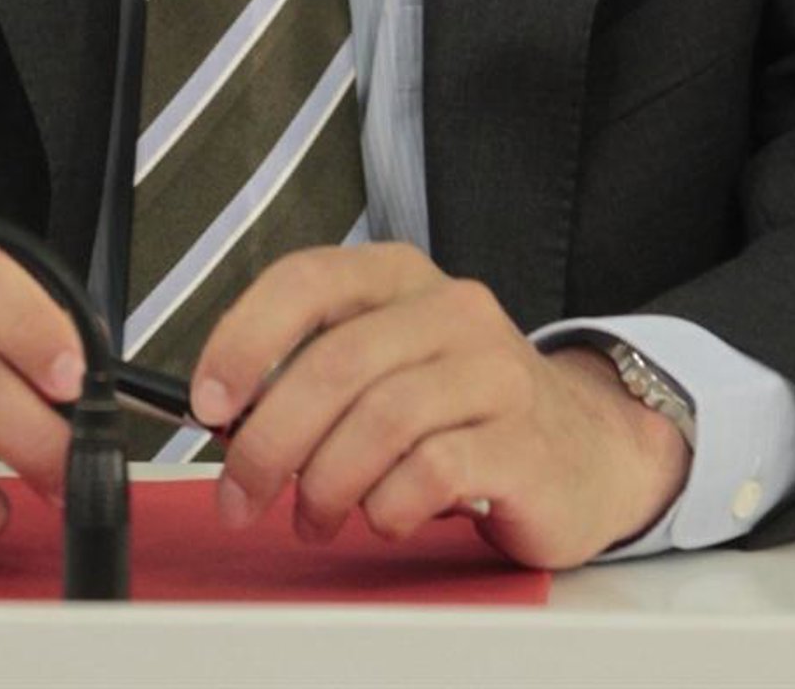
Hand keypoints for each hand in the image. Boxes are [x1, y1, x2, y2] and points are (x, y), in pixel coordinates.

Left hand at [192, 244, 690, 569]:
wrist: (588, 447)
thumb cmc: (466, 407)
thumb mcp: (391, 362)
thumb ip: (317, 370)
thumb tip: (226, 418)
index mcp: (401, 276)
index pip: (306, 280)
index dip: (243, 339)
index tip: (207, 402)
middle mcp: (451, 308)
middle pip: (335, 364)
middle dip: (271, 441)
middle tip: (242, 495)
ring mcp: (494, 370)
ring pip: (380, 420)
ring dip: (326, 483)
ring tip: (315, 517)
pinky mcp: (524, 441)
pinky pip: (433, 471)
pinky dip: (389, 504)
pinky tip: (385, 516)